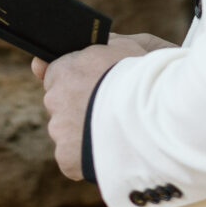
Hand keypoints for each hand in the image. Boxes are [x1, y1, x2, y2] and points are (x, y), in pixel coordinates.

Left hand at [35, 33, 175, 182]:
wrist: (151, 116)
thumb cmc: (141, 77)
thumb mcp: (125, 47)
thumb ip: (103, 47)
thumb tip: (92, 47)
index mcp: (63, 69)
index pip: (58, 74)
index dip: (79, 81)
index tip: (94, 88)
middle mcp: (54, 99)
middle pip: (61, 105)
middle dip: (80, 108)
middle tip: (108, 112)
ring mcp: (59, 130)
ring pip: (67, 133)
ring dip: (85, 133)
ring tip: (115, 134)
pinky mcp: (66, 158)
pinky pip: (73, 159)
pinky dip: (88, 157)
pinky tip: (110, 152)